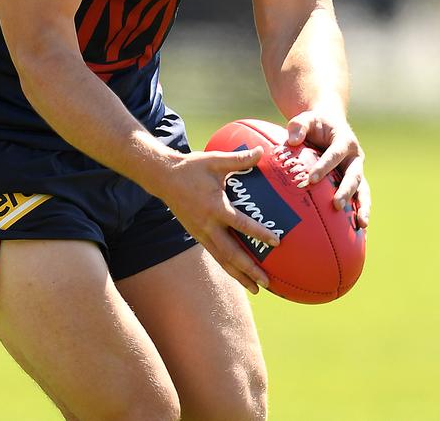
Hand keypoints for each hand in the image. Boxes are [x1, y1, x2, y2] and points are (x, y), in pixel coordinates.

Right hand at [159, 147, 280, 293]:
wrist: (163, 177)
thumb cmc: (191, 167)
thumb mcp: (215, 160)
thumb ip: (239, 160)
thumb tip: (261, 152)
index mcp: (215, 207)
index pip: (241, 224)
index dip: (259, 233)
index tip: (276, 241)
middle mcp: (208, 224)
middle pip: (231, 253)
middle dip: (249, 269)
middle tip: (267, 282)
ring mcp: (201, 232)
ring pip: (222, 259)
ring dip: (239, 275)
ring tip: (255, 288)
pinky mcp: (196, 235)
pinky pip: (215, 254)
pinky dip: (227, 267)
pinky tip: (238, 274)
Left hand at [287, 110, 370, 228]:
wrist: (329, 125)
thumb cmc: (314, 123)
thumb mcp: (305, 119)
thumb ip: (298, 126)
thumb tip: (292, 141)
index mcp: (344, 140)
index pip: (335, 154)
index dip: (324, 166)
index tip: (312, 179)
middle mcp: (355, 157)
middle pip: (354, 175)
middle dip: (346, 191)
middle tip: (336, 205)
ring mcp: (357, 170)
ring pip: (363, 190)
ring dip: (362, 206)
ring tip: (362, 225)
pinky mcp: (355, 181)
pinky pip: (360, 198)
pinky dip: (361, 213)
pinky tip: (361, 233)